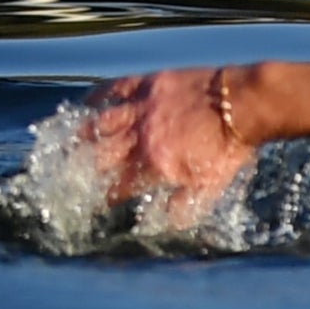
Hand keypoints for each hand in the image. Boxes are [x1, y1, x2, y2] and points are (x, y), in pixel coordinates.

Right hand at [80, 65, 255, 229]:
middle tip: (68, 175)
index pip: (120, 187)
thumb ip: (182, 208)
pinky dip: (98, 96)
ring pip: (101, 123)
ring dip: (82, 135)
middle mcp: (141, 139)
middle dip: (83, 169)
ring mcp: (141, 109)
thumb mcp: (210, 187)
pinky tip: (86, 102)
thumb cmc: (229, 148)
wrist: (241, 104)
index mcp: (155, 166)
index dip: (106, 197)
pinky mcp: (147, 84)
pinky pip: (115, 89)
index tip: (95, 204)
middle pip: (101, 157)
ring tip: (68, 142)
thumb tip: (161, 224)